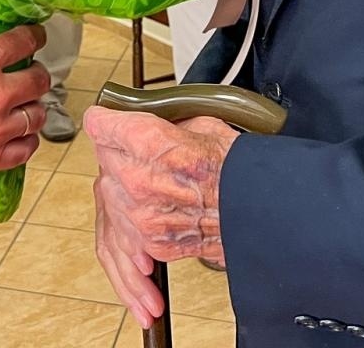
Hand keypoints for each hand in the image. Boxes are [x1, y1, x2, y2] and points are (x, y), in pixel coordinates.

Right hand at [0, 24, 50, 178]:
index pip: (23, 42)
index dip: (34, 36)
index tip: (36, 36)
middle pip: (39, 80)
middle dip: (38, 74)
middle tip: (32, 73)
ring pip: (37, 115)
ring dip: (34, 108)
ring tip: (27, 106)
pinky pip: (26, 149)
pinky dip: (27, 141)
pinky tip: (23, 136)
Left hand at [85, 109, 238, 277]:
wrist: (263, 214)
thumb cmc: (240, 170)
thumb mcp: (202, 125)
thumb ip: (164, 125)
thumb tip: (153, 123)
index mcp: (147, 142)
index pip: (100, 126)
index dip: (106, 121)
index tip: (107, 121)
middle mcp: (136, 179)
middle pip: (104, 162)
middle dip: (114, 156)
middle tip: (129, 154)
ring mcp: (140, 215)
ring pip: (109, 202)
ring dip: (118, 194)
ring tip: (130, 196)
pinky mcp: (152, 242)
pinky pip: (124, 237)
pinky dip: (129, 236)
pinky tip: (139, 234)